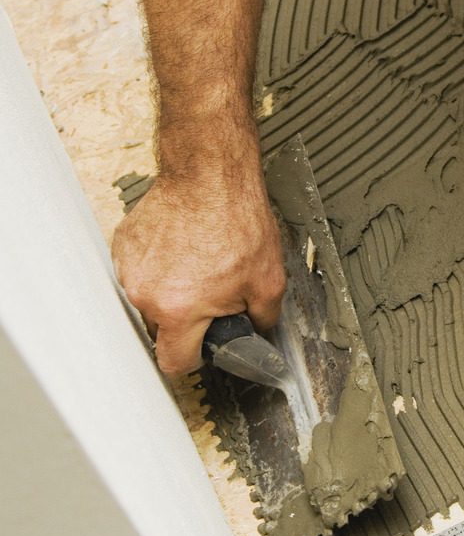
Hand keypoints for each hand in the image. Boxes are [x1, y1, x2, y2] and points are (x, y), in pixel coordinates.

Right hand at [112, 166, 285, 375]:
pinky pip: (139, 271)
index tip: (202, 347)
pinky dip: (158, 266)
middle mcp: (146, 292)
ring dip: (169, 291)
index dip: (193, 358)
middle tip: (209, 295)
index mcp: (178, 309)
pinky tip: (181, 248)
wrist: (210, 173)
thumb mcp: (268, 280)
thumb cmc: (236, 219)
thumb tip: (259, 332)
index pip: (173, 362)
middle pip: (160, 329)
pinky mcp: (123, 245)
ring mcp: (130, 268)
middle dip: (184, 320)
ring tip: (196, 265)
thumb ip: (262, 319)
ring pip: (148, 299)